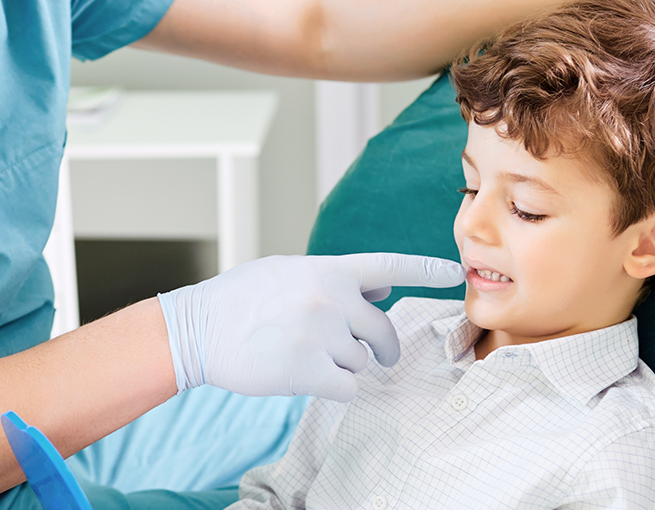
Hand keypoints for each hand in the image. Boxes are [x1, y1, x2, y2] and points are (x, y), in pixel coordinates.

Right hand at [157, 253, 464, 401]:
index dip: (425, 269)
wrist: (198, 328)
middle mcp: (331, 299)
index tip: (456, 271)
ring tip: (305, 354)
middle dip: (381, 347)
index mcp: (328, 270)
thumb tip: (385, 287)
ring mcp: (321, 335)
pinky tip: (308, 376)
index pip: (389, 266)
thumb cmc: (242, 299)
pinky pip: (347, 387)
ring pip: (361, 362)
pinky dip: (335, 388)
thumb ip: (336, 278)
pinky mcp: (309, 370)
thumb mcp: (289, 272)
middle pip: (382, 330)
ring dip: (343, 365)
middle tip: (375, 355)